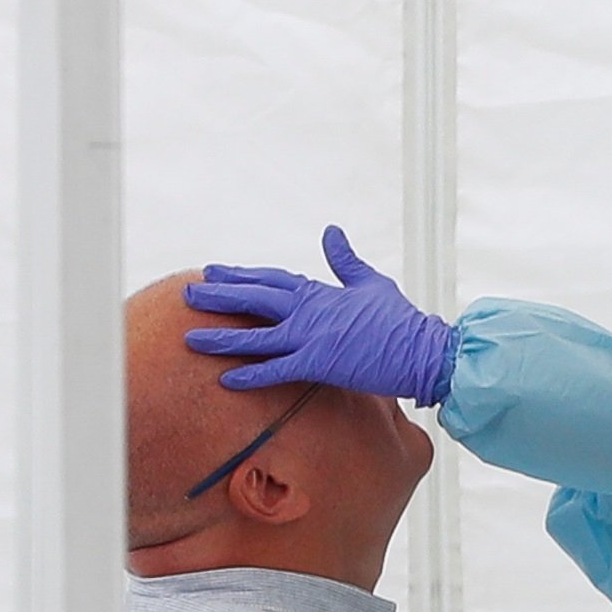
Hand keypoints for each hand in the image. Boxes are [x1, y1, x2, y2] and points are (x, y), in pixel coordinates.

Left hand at [187, 225, 453, 406]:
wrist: (423, 350)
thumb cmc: (401, 319)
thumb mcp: (370, 282)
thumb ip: (345, 260)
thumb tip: (331, 232)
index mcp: (319, 291)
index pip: (270, 279)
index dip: (239, 275)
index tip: (213, 271)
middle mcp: (308, 311)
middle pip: (253, 299)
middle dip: (217, 296)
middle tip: (187, 293)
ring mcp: (311, 337)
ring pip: (255, 336)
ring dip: (221, 337)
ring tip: (190, 337)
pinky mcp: (318, 364)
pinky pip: (276, 370)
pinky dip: (251, 375)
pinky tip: (226, 379)